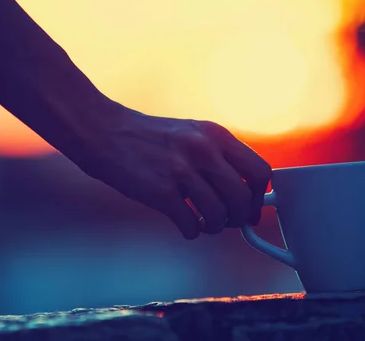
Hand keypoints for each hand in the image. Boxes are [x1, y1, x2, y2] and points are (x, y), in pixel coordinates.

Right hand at [66, 105, 271, 239]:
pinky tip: (183, 224)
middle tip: (226, 220)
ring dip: (214, 226)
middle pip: (243, 198)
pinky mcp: (160, 192)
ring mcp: (181, 171)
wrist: (104, 132)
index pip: (260, 171)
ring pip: (219, 215)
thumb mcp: (190, 134)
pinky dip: (191, 231)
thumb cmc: (147, 137)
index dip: (258, 196)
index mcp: (215, 134)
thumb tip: (242, 192)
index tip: (250, 207)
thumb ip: (217, 156)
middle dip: (238, 217)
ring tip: (202, 221)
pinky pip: (191, 225)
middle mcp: (203, 151)